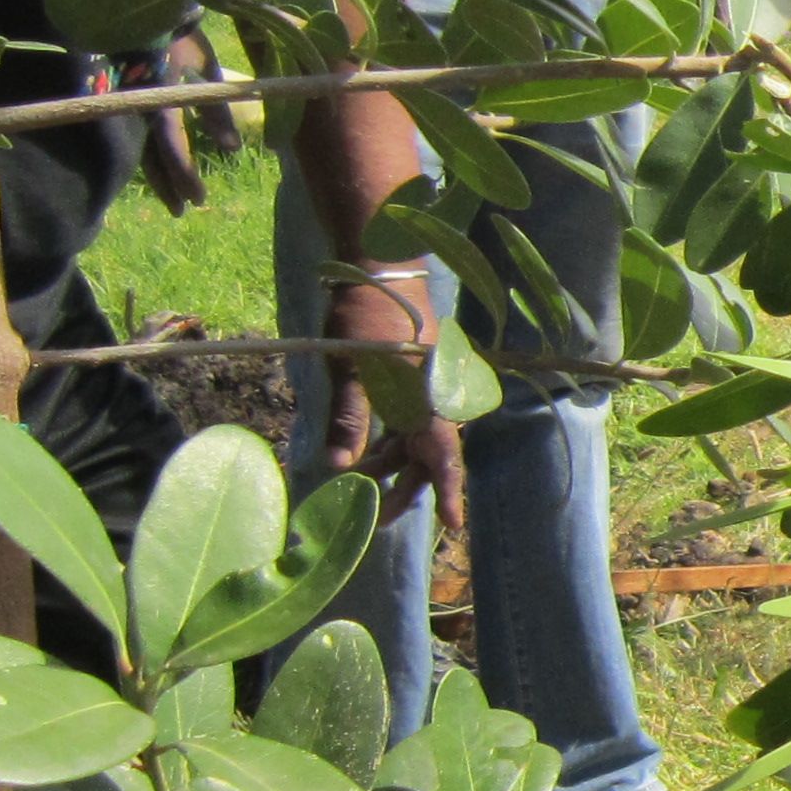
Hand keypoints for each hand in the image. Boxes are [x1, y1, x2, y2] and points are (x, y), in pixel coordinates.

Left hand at [321, 273, 467, 532]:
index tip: (454, 525)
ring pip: (415, 442)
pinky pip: (407, 424)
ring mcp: (426, 390)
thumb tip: (337, 466)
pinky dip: (389, 442)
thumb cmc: (364, 313)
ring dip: (391, 466)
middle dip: (406, 490)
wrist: (379, 266)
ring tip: (357, 484)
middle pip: (428, 457)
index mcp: (428, 395)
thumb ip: (348, 416)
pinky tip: (365, 455)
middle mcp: (435, 397)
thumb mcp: (350, 365)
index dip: (448, 490)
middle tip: (377, 519)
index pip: (443, 453)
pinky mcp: (414, 382)